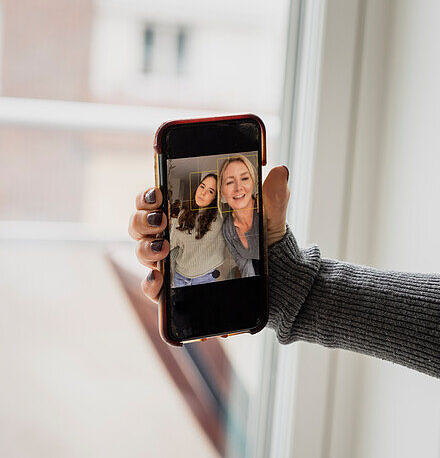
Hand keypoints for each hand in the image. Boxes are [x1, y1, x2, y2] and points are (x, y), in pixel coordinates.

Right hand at [129, 164, 290, 302]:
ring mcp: (174, 260)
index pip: (156, 199)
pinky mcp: (177, 287)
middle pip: (141, 223)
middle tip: (160, 219)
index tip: (158, 193)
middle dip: (143, 219)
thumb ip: (271, 194)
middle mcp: (175, 234)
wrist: (275, 274)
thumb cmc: (262, 239)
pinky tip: (158, 277)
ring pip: (142, 250)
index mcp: (189, 212)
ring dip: (145, 247)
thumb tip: (280, 171)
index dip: (149, 195)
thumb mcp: (268, 215)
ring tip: (163, 247)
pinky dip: (150, 282)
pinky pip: (153, 286)